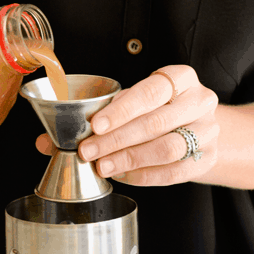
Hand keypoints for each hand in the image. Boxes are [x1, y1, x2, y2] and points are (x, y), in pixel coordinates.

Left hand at [35, 65, 219, 185]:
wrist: (199, 129)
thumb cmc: (158, 111)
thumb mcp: (133, 102)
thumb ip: (94, 116)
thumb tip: (45, 141)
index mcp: (180, 78)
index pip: (151, 91)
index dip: (122, 109)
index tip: (95, 125)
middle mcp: (199, 101)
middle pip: (156, 122)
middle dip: (116, 139)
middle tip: (88, 151)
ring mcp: (207, 131)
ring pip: (167, 148)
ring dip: (129, 159)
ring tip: (102, 166)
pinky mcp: (207, 158)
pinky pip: (174, 172)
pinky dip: (144, 176)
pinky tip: (122, 175)